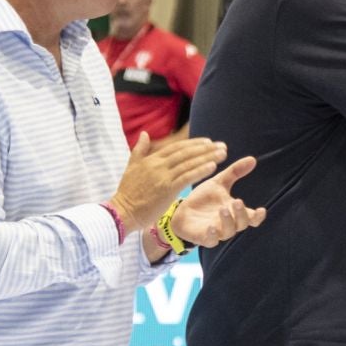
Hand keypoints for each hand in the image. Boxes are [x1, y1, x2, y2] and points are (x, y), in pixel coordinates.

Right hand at [110, 133, 226, 230]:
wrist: (123, 211)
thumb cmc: (128, 192)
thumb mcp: (132, 167)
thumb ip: (140, 150)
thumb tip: (145, 133)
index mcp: (152, 159)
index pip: (177, 147)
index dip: (194, 143)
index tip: (208, 142)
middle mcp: (158, 165)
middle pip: (186, 153)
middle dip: (206, 148)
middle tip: (222, 146)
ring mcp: (163, 177)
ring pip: (189, 163)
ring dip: (208, 157)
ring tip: (223, 154)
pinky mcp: (167, 189)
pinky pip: (187, 177)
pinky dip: (200, 171)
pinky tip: (213, 167)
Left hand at [168, 154, 265, 248]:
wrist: (180, 211)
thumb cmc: (203, 199)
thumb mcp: (219, 183)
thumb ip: (235, 172)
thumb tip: (253, 159)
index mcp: (235, 212)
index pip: (252, 218)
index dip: (258, 216)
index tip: (261, 210)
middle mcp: (229, 224)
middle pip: (242, 224)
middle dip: (241, 214)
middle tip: (237, 201)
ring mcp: (217, 232)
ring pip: (228, 232)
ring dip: (228, 221)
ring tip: (223, 209)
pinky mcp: (204, 238)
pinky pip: (211, 241)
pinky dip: (212, 235)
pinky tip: (211, 226)